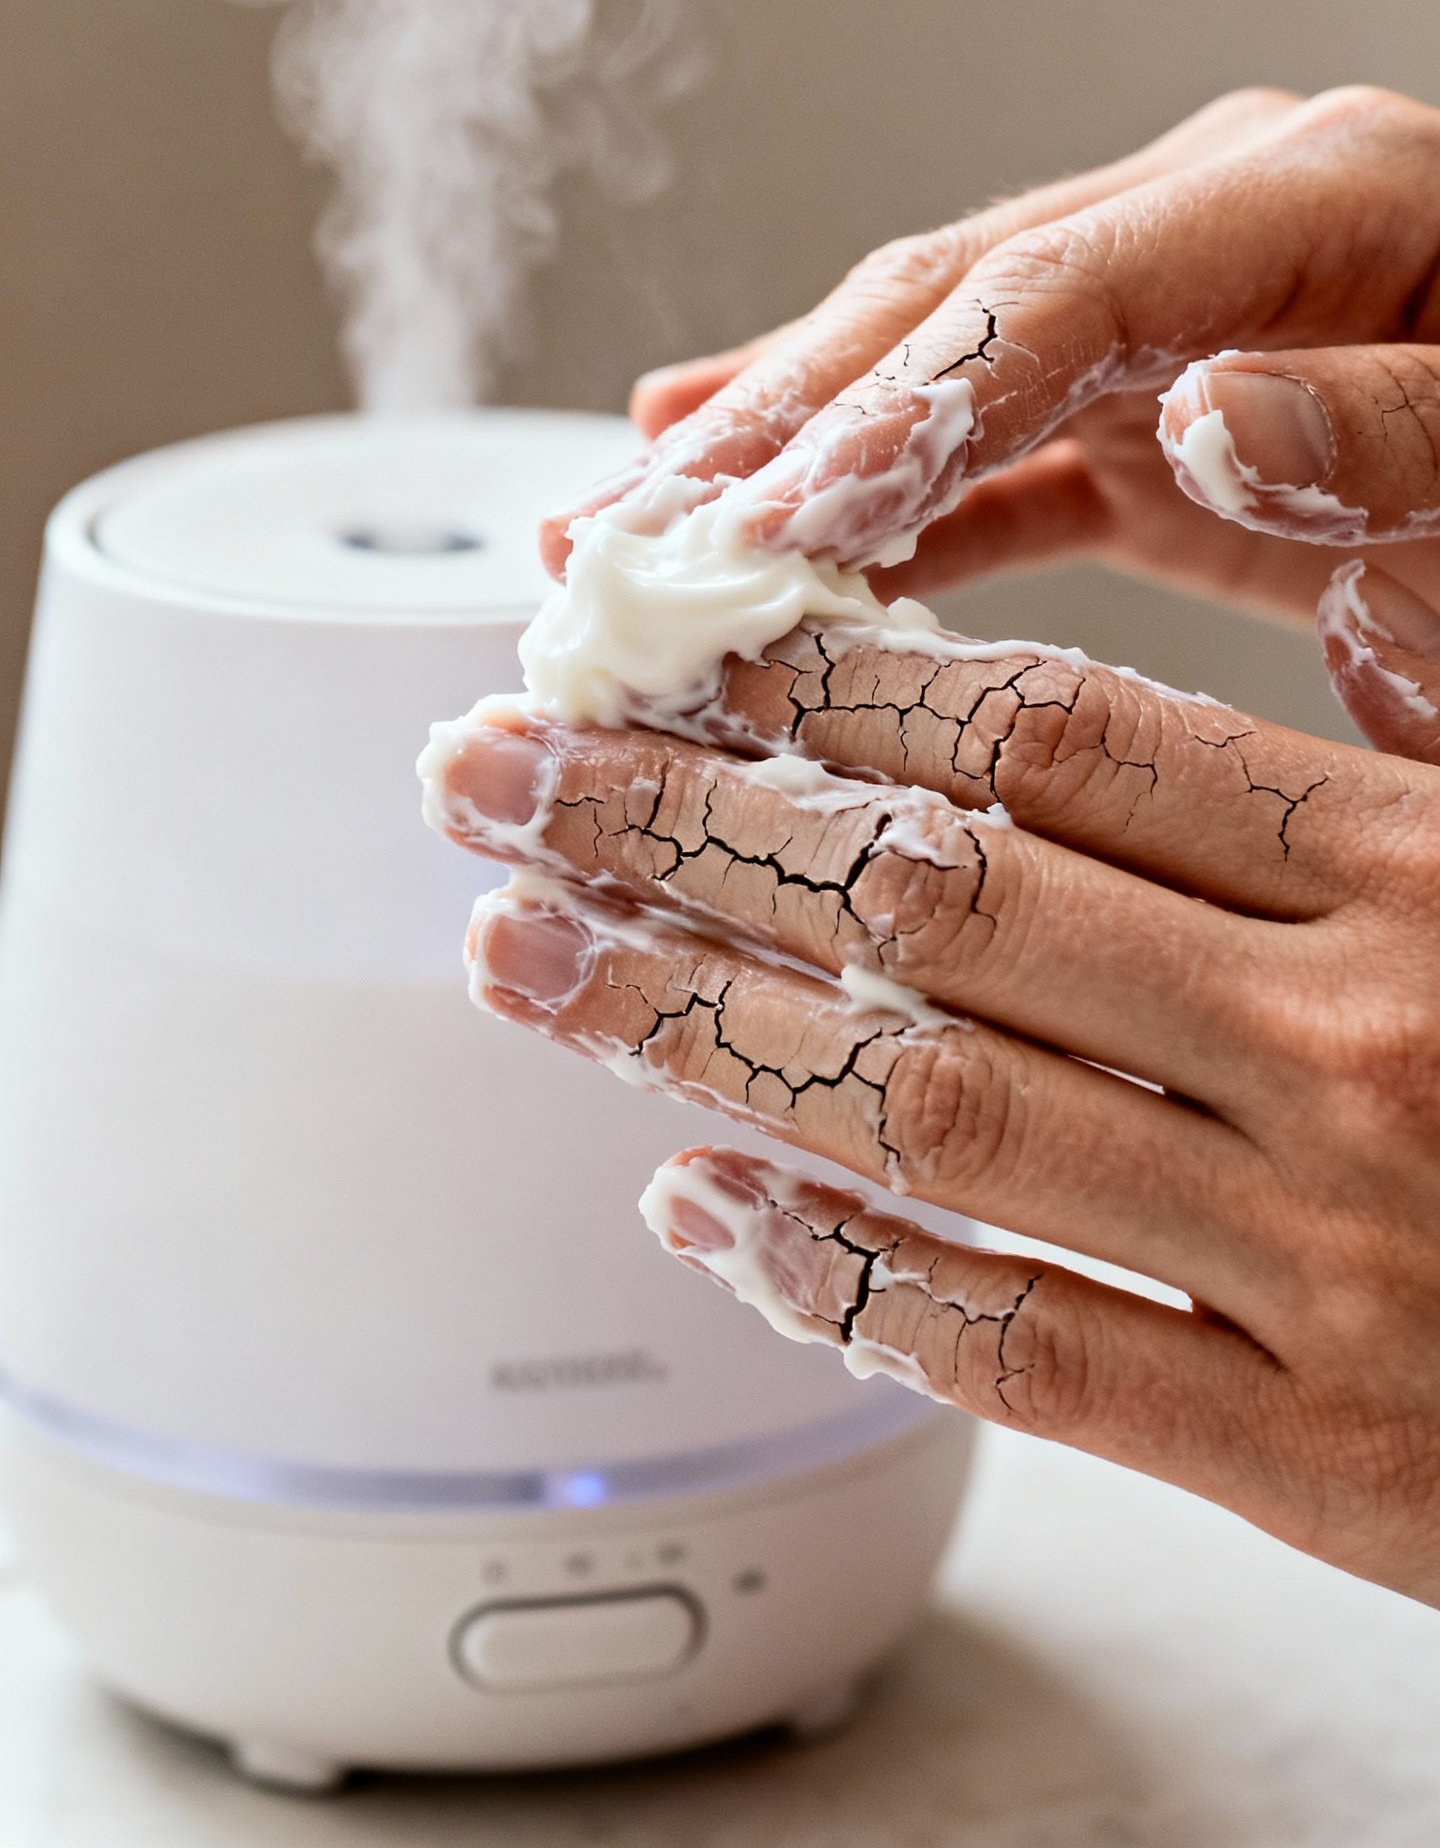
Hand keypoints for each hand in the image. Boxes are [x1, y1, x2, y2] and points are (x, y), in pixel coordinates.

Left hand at [431, 638, 1439, 1606]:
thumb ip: (1341, 772)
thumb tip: (1038, 708)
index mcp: (1420, 872)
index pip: (1059, 739)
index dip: (830, 685)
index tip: (669, 647)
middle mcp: (1356, 1050)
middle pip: (942, 901)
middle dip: (685, 825)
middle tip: (499, 767)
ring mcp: (1325, 1263)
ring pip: (937, 1110)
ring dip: (695, 1028)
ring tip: (524, 953)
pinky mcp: (1318, 1458)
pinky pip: (1026, 1352)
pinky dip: (844, 1277)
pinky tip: (703, 1207)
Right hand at [543, 84, 1439, 755]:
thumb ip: (1393, 433)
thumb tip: (1203, 415)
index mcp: (1309, 191)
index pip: (1058, 290)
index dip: (904, 400)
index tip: (768, 519)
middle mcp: (1209, 223)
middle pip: (944, 306)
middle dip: (770, 427)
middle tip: (611, 540)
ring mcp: (1170, 305)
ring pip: (927, 367)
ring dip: (775, 462)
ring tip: (616, 540)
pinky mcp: (1155, 399)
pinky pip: (989, 447)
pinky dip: (875, 501)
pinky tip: (755, 542)